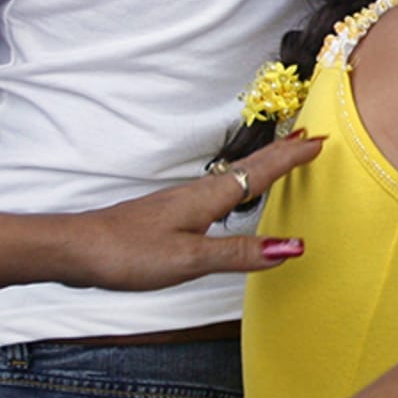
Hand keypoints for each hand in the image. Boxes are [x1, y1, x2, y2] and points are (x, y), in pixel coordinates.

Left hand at [36, 131, 325, 292]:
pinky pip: (219, 191)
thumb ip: (240, 254)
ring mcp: (184, 202)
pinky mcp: (172, 215)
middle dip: (283, 154)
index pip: (261, 173)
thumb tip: (293, 247)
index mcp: (209, 198)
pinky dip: (241, 184)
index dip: (292, 158)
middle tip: (312, 139)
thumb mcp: (190, 259)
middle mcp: (200, 192)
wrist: (76, 249)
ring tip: (284, 159)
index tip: (321, 140)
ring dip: (264, 166)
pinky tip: (234, 195)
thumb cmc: (129, 253)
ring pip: (235, 178)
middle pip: (250, 168)